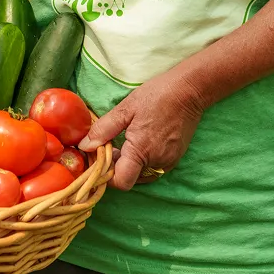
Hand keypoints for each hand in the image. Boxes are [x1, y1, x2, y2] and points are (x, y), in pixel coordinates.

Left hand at [79, 64, 204, 190]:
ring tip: (124, 140)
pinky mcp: (175, 158)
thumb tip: (84, 147)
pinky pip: (153, 167)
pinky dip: (142, 159)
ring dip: (129, 163)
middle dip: (116, 166)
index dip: (106, 175)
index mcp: (141, 151)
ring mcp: (168, 162)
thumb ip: (103, 130)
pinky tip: (139, 140)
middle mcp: (156, 162)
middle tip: (109, 143)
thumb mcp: (125, 109)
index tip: (99, 158)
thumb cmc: (156, 96)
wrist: (188, 91)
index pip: (120, 182)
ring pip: (140, 174)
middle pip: (129, 177)